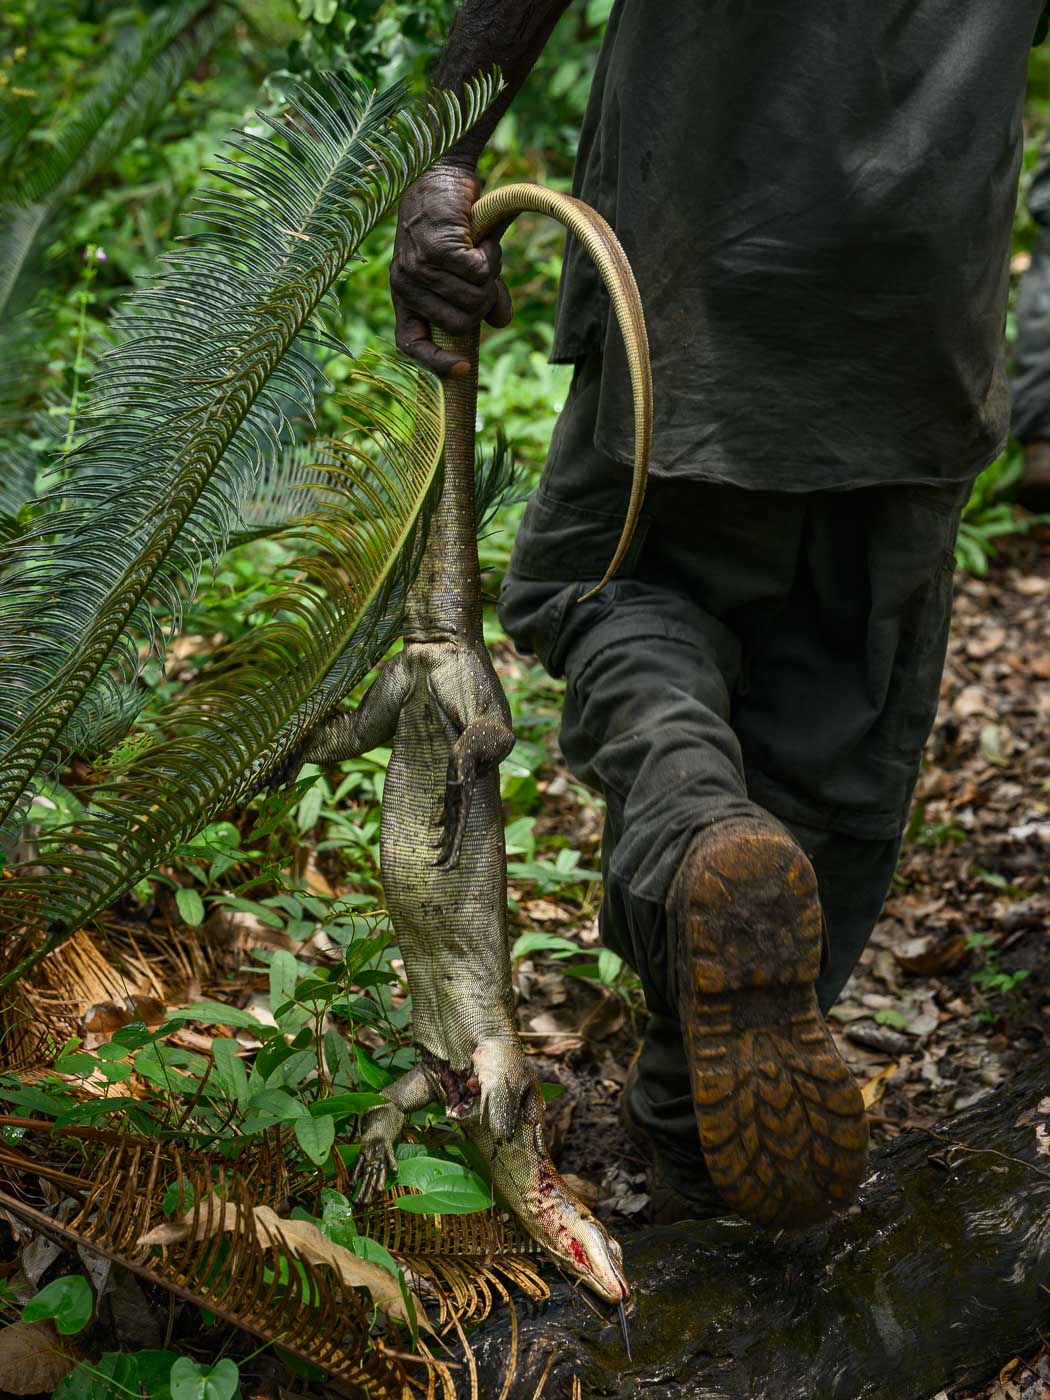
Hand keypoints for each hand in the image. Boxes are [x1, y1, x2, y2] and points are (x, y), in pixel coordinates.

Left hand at [390, 162, 512, 377]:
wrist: (442, 173)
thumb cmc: (451, 222)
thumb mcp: (464, 267)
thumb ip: (480, 297)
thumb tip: (500, 323)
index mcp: (404, 296)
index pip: (410, 343)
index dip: (436, 362)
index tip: (463, 369)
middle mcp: (404, 285)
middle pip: (461, 324)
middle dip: (483, 301)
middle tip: (485, 271)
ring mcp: (417, 268)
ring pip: (473, 299)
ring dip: (489, 273)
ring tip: (479, 247)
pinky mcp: (436, 249)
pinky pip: (479, 273)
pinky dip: (490, 256)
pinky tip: (480, 238)